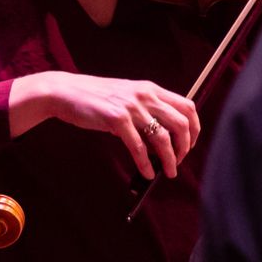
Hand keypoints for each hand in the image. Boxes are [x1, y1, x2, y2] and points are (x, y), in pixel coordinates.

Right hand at [12, 71, 199, 179]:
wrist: (66, 92)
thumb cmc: (95, 98)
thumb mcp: (126, 97)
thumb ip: (145, 111)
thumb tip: (162, 141)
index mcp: (150, 88)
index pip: (187, 106)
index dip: (195, 128)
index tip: (189, 144)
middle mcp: (145, 95)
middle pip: (181, 123)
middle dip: (185, 147)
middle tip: (178, 161)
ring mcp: (131, 106)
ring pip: (163, 138)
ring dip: (169, 159)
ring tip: (168, 172)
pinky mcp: (116, 119)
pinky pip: (139, 147)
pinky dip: (146, 164)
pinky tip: (147, 172)